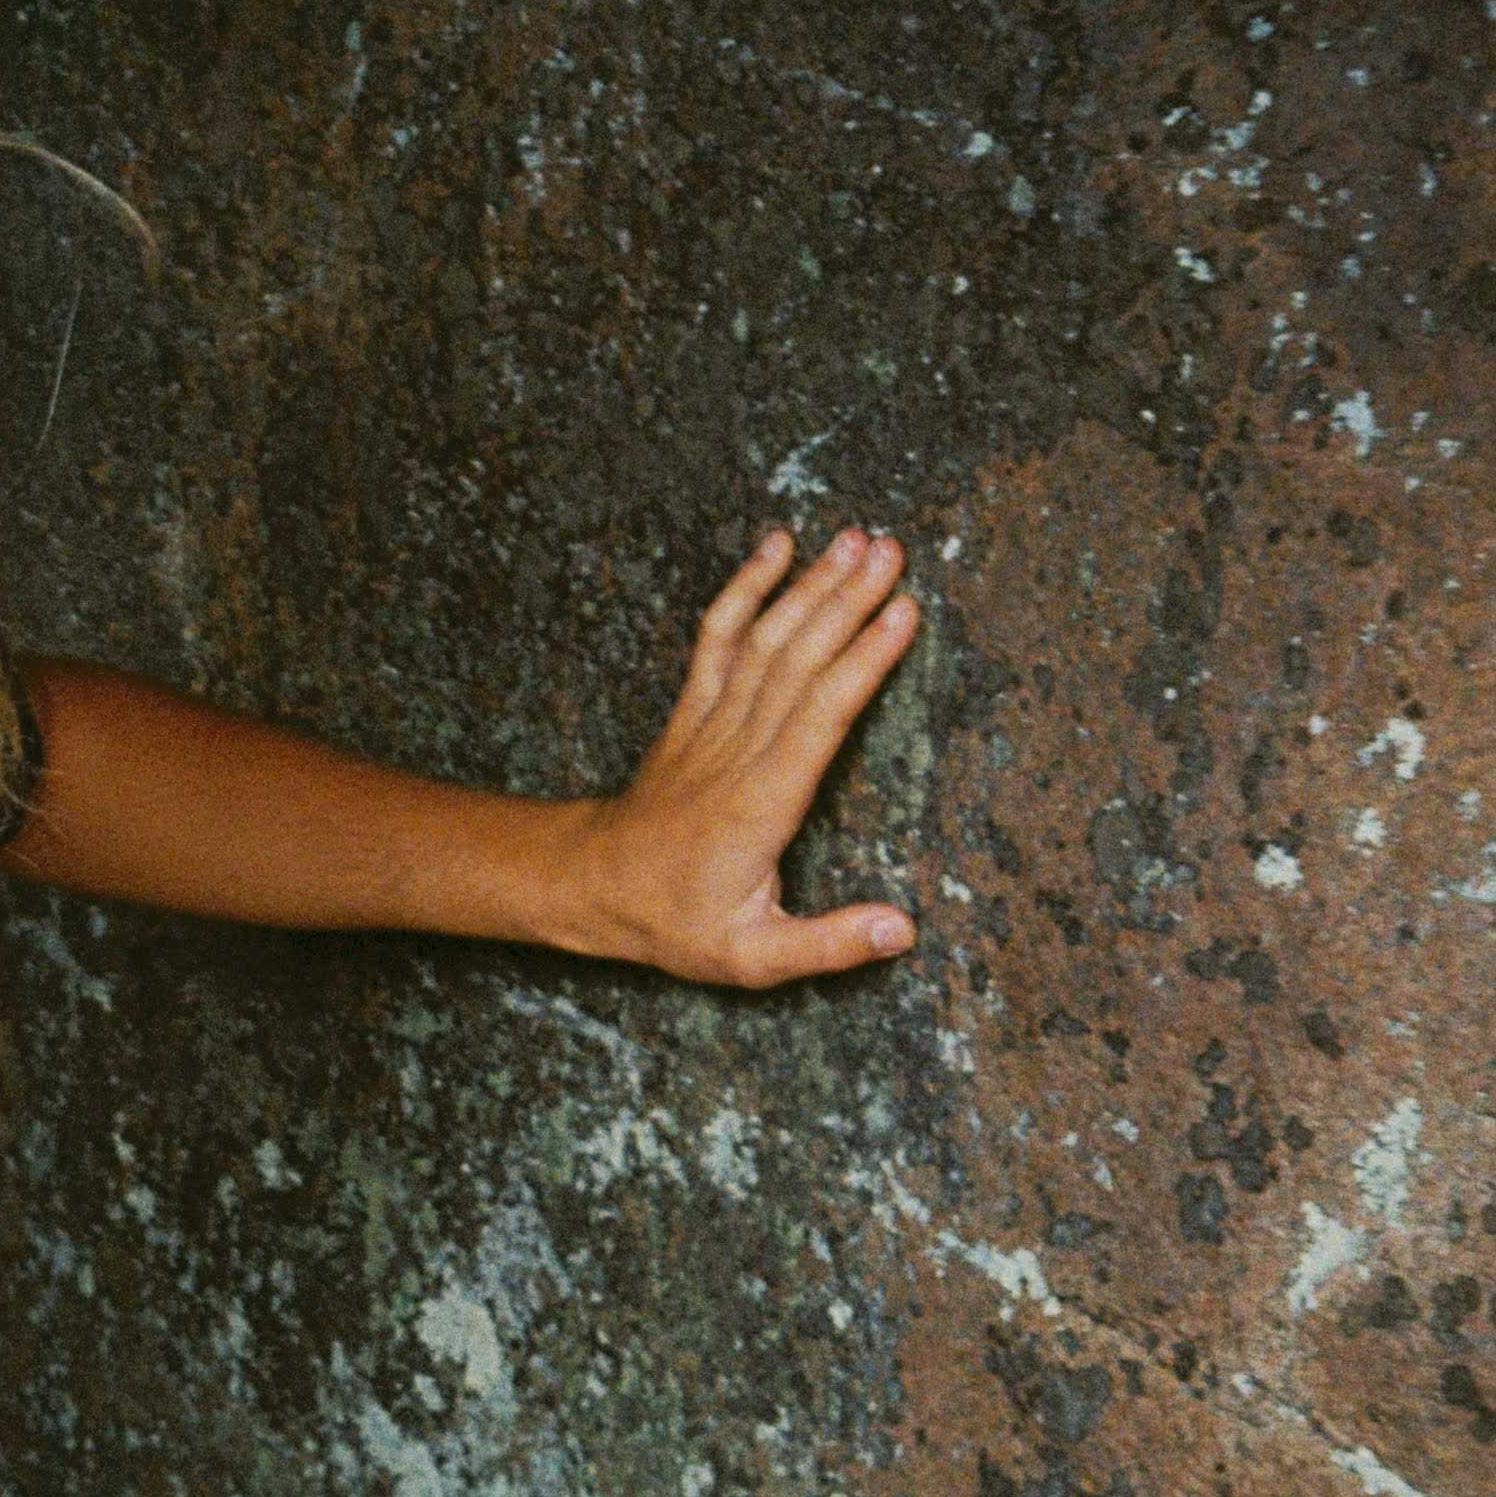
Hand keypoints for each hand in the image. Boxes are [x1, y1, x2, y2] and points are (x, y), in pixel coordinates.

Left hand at [579, 523, 923, 986]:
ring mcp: (709, 723)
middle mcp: (736, 751)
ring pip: (762, 642)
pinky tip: (776, 545)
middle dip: (847, 601)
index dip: (861, 661)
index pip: (819, 716)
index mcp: (761, 803)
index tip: (903, 612)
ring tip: (858, 539)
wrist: (592, 887)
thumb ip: (828, 943)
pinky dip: (744, 588)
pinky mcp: (692, 710)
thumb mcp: (751, 957)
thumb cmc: (675, 922)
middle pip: (797, 662)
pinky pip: (717, 638)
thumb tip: (903, 930)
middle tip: (895, 551)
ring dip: (810, 586)